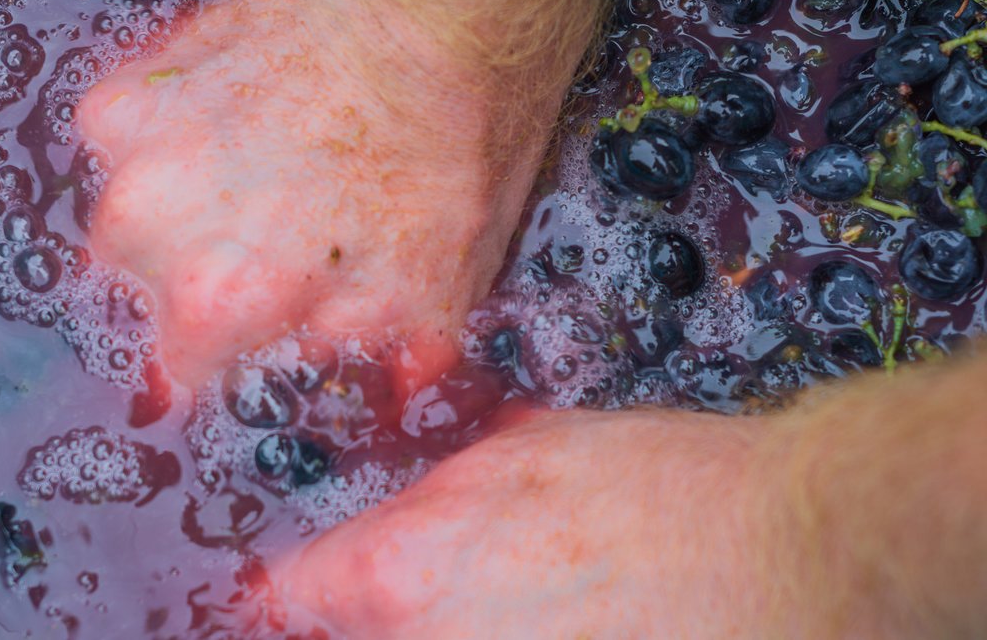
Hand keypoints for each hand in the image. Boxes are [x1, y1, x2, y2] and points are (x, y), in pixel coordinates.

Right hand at [78, 0, 542, 384]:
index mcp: (221, 299)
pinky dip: (174, 145)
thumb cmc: (451, 157)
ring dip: (182, 216)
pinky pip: (130, 144)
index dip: (232, 354)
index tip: (258, 329)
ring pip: (134, 221)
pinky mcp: (134, 83)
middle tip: (270, 247)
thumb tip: (383, 393)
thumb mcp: (443, 292)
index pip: (185, 372)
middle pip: (149, 297)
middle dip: (203, 285)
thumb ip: (390, 357)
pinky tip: (241, 130)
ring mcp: (134, 147)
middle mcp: (151, 226)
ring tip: (258, 183)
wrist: (440, 22)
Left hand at [275, 408, 775, 638]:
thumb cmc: (661, 487)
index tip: (290, 584)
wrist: (780, 549)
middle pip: (351, 636)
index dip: (286, 584)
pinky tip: (548, 614)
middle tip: (435, 582)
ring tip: (512, 594)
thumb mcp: (529, 445)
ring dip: (438, 623)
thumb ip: (444, 477)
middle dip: (371, 611)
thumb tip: (406, 499)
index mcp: (405, 571)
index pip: (289, 596)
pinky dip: (495, 633)